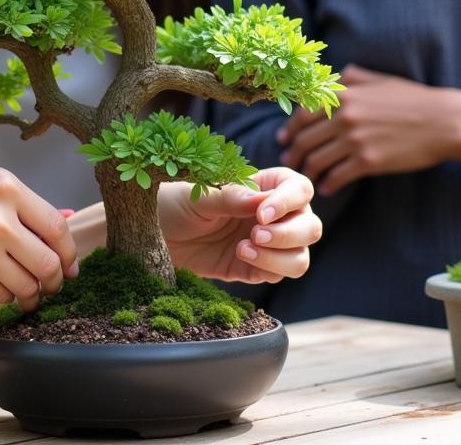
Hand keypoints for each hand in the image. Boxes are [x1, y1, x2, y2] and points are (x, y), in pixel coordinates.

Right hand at [0, 159, 77, 311]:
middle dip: (56, 279)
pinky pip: (0, 296)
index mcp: (7, 187)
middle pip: (48, 263)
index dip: (69, 251)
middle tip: (53, 283)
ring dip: (32, 293)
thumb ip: (21, 199)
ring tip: (27, 289)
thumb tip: (67, 216)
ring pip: (27, 286)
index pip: (57, 227)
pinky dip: (4, 296)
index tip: (69, 263)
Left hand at [158, 167, 319, 283]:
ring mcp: (266, 244)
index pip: (298, 188)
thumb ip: (230, 197)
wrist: (151, 236)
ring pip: (301, 254)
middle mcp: (271, 215)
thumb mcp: (197, 195)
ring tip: (245, 248)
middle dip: (290, 232)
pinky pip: (281, 273)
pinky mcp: (255, 268)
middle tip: (255, 233)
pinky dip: (269, 268)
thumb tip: (262, 201)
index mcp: (260, 186)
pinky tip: (242, 256)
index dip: (289, 201)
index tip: (262, 213)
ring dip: (281, 254)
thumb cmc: (172, 203)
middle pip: (309, 225)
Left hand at [277, 65, 460, 194]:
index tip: (283, 138)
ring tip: (306, 177)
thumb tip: (337, 74)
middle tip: (288, 161)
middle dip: (293, 152)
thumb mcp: (380, 80)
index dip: (290, 128)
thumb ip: (353, 77)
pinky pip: (338, 175)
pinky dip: (328, 184)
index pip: (302, 113)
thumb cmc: (414, 99)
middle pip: (304, 139)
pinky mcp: (369, 161)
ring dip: (308, 170)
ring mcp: (355, 139)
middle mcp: (344, 116)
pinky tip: (327, 188)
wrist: (445, 122)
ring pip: (317, 159)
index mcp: (343, 95)